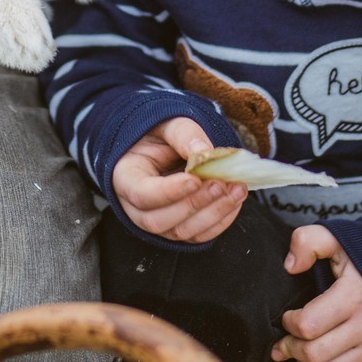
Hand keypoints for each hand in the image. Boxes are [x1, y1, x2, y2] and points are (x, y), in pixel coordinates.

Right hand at [112, 117, 246, 243]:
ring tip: (236, 189)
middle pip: (159, 220)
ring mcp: (158, 222)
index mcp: (125, 177)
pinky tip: (235, 200)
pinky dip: (221, 220)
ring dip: (213, 213)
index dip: (169, 192)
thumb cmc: (161, 135)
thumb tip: (206, 153)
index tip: (195, 179)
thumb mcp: (168, 125)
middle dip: (194, 204)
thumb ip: (184, 135)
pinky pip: (199, 235)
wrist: (165, 148)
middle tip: (219, 183)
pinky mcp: (179, 229)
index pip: (141, 194)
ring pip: (181, 232)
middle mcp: (135, 208)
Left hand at [272, 225, 361, 361]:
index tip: (287, 316)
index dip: (289, 323)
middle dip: (290, 347)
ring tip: (295, 351)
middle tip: (283, 339)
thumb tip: (290, 266)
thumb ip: (309, 242)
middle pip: (314, 353)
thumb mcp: (340, 239)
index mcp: (353, 296)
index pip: (309, 324)